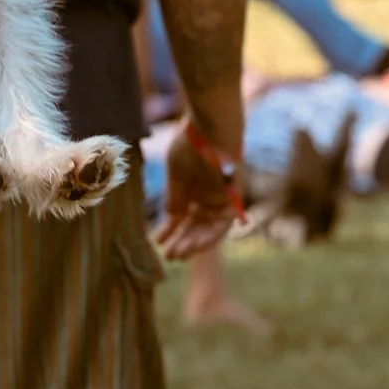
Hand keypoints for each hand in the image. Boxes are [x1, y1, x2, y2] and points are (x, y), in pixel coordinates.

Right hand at [155, 126, 238, 260]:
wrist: (207, 132)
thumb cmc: (189, 147)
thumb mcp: (176, 176)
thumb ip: (174, 198)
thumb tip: (170, 218)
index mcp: (191, 189)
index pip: (181, 216)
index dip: (169, 229)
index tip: (156, 240)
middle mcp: (206, 197)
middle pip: (194, 225)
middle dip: (181, 240)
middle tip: (168, 256)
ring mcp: (219, 200)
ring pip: (207, 229)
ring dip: (193, 243)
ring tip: (176, 255)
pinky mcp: (232, 202)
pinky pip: (221, 226)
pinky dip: (208, 237)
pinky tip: (192, 246)